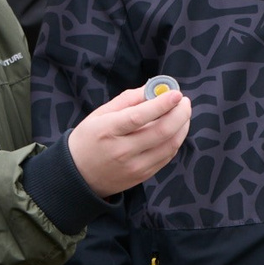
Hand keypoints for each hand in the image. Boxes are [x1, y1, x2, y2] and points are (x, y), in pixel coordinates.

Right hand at [66, 87, 191, 198]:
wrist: (79, 176)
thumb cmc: (89, 139)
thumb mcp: (100, 114)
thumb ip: (127, 100)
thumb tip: (153, 88)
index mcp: (107, 131)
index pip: (139, 117)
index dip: (161, 104)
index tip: (176, 93)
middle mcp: (122, 151)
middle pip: (160, 132)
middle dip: (179, 114)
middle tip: (184, 101)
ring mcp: (134, 167)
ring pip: (169, 145)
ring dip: (182, 127)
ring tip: (182, 113)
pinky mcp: (142, 176)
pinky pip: (167, 156)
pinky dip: (176, 140)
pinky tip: (176, 129)